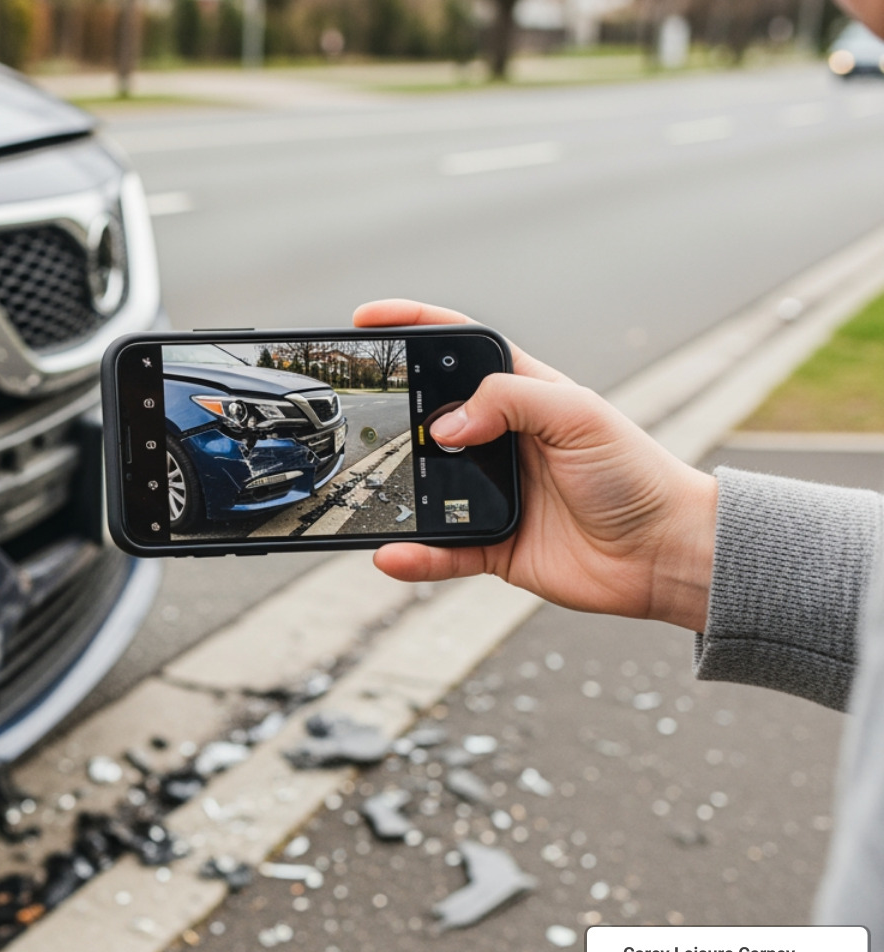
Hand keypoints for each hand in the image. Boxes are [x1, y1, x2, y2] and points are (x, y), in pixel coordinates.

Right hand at [353, 299, 717, 632]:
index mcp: (523, 396)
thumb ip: (510, 401)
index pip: (458, 347)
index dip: (414, 327)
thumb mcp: (578, 415)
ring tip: (372, 486)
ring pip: (425, 486)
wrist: (665, 552)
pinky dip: (415, 555)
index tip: (368, 319)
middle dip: (393, 411)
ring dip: (397, 488)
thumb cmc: (637, 474)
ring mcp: (491, 493)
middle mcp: (501, 441)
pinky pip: (441, 550)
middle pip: (429, 416)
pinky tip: (392, 553)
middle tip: (364, 410)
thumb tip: (443, 425)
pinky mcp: (492, 544)